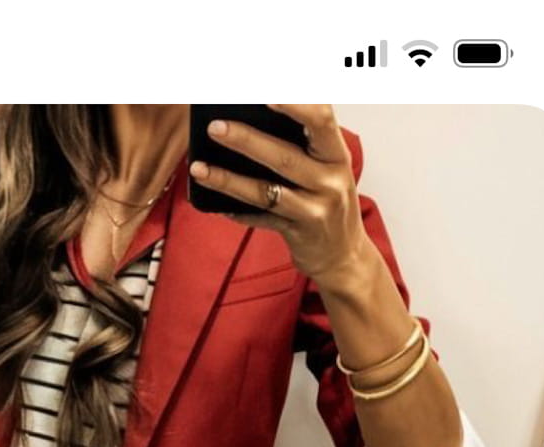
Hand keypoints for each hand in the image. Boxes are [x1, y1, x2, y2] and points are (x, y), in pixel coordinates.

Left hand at [189, 104, 368, 286]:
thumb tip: (251, 119)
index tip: (265, 94)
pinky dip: (236, 211)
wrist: (344, 256)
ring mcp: (315, 211)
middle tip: (215, 127)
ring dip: (228, 179)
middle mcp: (330, 181)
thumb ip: (302, 144)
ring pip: (265, 191)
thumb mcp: (327, 168)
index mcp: (337, 155)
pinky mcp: (298, 234)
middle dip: (246, 140)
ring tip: (198, 167)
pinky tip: (213, 203)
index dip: (295, 104)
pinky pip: (261, 219)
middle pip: (284, 156)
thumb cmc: (329, 201)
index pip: (321, 119)